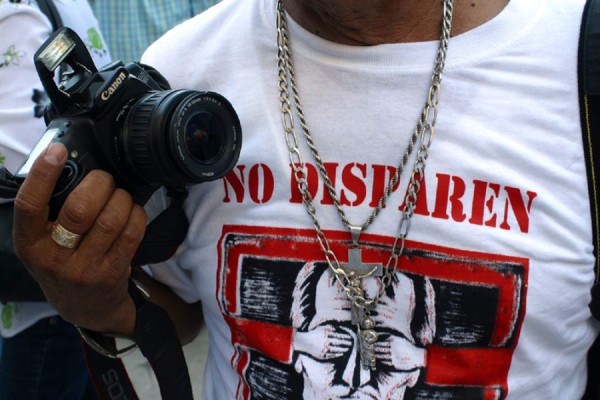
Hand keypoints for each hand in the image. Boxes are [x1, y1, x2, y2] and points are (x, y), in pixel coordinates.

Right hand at [13, 143, 147, 336]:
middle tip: (104, 179)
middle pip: (79, 208)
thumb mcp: (42, 243)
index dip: (42, 175)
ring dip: (121, 198)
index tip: (57, 151)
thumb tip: (69, 165)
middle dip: (99, 184)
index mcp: (29, 244)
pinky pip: (131, 233)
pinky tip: (132, 212)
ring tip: (120, 196)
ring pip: (110, 219)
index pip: (29, 205)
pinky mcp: (111, 273)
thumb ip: (49, 212)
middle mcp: (53, 258)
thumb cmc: (63, 264)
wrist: (85, 308)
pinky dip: (136, 214)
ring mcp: (84, 269)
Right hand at [294, 324, 353, 359]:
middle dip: (345, 343)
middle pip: (338, 343)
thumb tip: (336, 328)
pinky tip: (341, 353)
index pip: (337, 336)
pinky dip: (337, 354)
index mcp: (325, 335)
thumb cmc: (313, 334)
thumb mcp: (320, 329)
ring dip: (342, 349)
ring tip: (347, 349)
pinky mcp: (321, 355)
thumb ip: (328, 328)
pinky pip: (331, 355)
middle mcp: (325, 342)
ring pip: (335, 349)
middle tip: (350, 343)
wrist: (303, 342)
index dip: (344, 337)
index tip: (349, 337)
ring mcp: (323, 349)